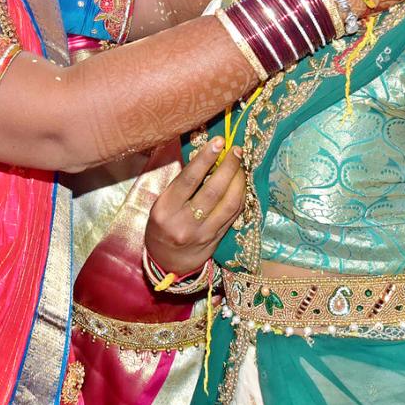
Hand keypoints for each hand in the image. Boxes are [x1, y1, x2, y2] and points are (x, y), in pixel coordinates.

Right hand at [144, 137, 244, 275]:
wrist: (167, 262)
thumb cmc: (162, 225)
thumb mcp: (162, 204)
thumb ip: (181, 184)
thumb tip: (205, 155)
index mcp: (165, 210)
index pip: (188, 180)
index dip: (205, 159)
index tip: (218, 142)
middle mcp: (184, 223)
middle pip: (212, 191)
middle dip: (228, 167)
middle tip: (236, 150)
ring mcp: (203, 234)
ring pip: (228, 204)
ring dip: (239, 181)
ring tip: (241, 164)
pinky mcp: (217, 240)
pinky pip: (233, 214)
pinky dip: (240, 196)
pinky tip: (242, 183)